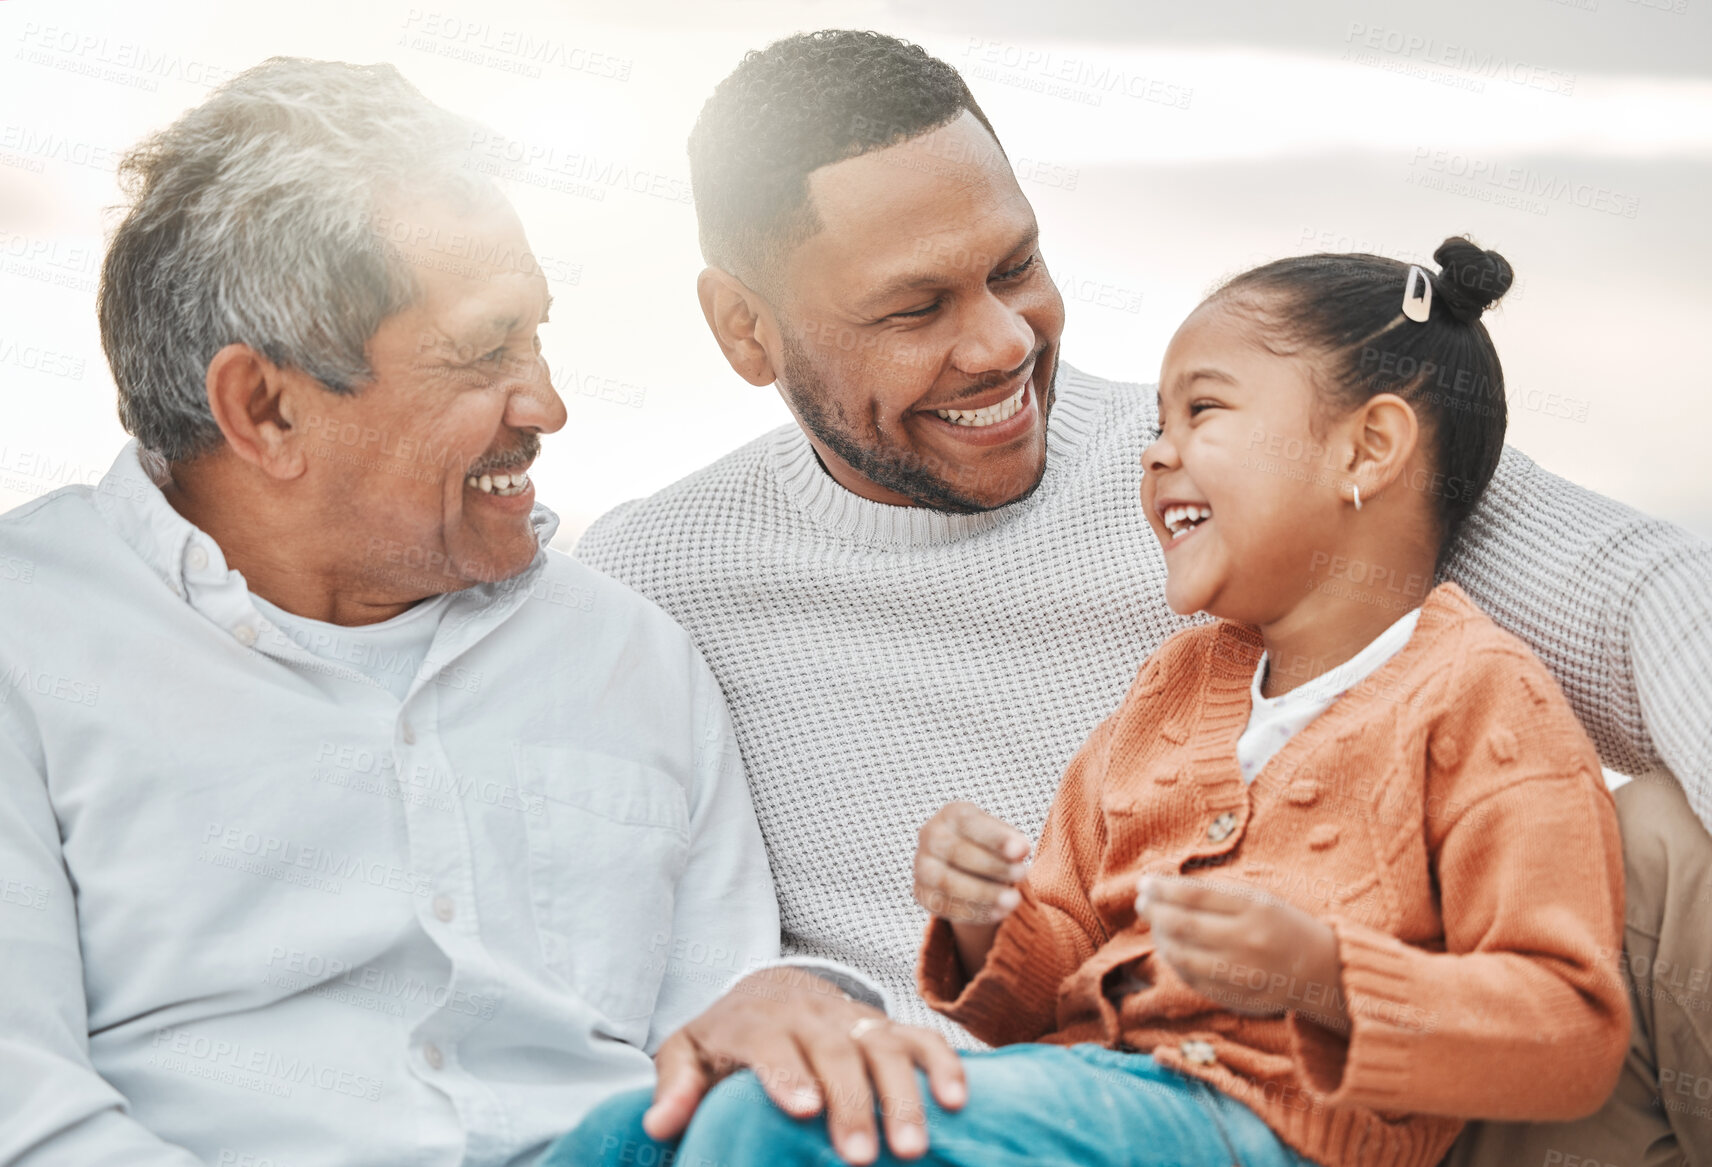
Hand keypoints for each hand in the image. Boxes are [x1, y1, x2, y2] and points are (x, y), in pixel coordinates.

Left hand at [646, 965, 966, 1163]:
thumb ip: (676, 1086)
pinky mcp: (885, 1027)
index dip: (788, 1074)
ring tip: (913, 1147)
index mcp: (758, 1021)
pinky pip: (920, 1038)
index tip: (803, 1111)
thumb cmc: (727, 1036)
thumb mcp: (689, 1053)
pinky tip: (957, 1100)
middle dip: (852, 1102)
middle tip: (862, 1157)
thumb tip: (659, 1125)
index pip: (772, 1042)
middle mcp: (810, 1014)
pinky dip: (943, 1064)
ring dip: (902, 1095)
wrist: (770, 988)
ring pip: (883, 1047)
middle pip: (834, 1052)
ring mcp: (852, 1018)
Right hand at [915, 802, 1032, 977]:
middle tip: (1022, 875)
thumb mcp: (1002, 837)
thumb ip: (1012, 842)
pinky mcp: (922, 893)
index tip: (1023, 851)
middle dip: (992, 866)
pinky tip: (998, 913)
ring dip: (983, 894)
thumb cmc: (989, 846)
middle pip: (957, 852)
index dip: (996, 838)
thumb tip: (1021, 850)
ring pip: (948, 883)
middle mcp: (930, 835)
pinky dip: (974, 912)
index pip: (970, 823)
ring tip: (1013, 901)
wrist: (967, 867)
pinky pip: (944, 906)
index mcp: (951, 814)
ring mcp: (922, 865)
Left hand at [1137, 875, 1347, 1029]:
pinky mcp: (1235, 997)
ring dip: (1159, 938)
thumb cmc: (1282, 925)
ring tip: (1154, 924)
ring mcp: (1240, 974)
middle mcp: (1247, 942)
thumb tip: (1164, 886)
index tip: (1145, 882)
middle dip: (1153, 911)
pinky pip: (1191, 979)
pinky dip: (1174, 962)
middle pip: (1182, 925)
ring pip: (1181, 955)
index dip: (1163, 888)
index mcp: (1255, 909)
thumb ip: (1216, 893)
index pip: (1195, 895)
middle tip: (1141, 902)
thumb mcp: (1258, 898)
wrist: (1320, 971)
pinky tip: (1170, 948)